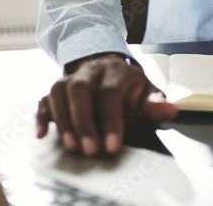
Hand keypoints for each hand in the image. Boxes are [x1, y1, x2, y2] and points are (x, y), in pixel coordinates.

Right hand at [35, 53, 178, 154]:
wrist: (107, 64)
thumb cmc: (127, 84)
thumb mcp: (145, 89)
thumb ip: (155, 102)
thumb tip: (171, 110)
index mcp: (116, 70)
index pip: (110, 93)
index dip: (111, 119)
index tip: (112, 145)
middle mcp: (90, 71)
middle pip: (80, 89)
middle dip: (83, 120)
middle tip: (88, 148)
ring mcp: (71, 77)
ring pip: (59, 91)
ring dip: (62, 119)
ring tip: (70, 145)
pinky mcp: (58, 87)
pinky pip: (44, 97)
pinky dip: (42, 115)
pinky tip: (42, 133)